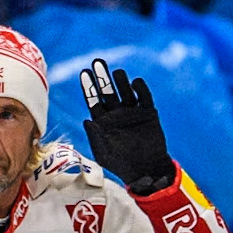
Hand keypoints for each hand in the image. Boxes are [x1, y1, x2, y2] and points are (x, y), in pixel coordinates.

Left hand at [79, 59, 174, 194]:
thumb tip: (87, 120)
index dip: (88, 87)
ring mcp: (132, 112)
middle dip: (102, 77)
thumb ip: (95, 137)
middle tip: (97, 61)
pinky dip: (140, 88)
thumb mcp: (103, 154)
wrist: (146, 170)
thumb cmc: (121, 165)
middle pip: (108, 91)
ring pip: (125, 91)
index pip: (93, 100)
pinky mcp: (148, 113)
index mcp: (102, 121)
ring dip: (120, 80)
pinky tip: (134, 83)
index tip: (84, 73)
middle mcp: (116, 113)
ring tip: (116, 72)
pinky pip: (144, 96)